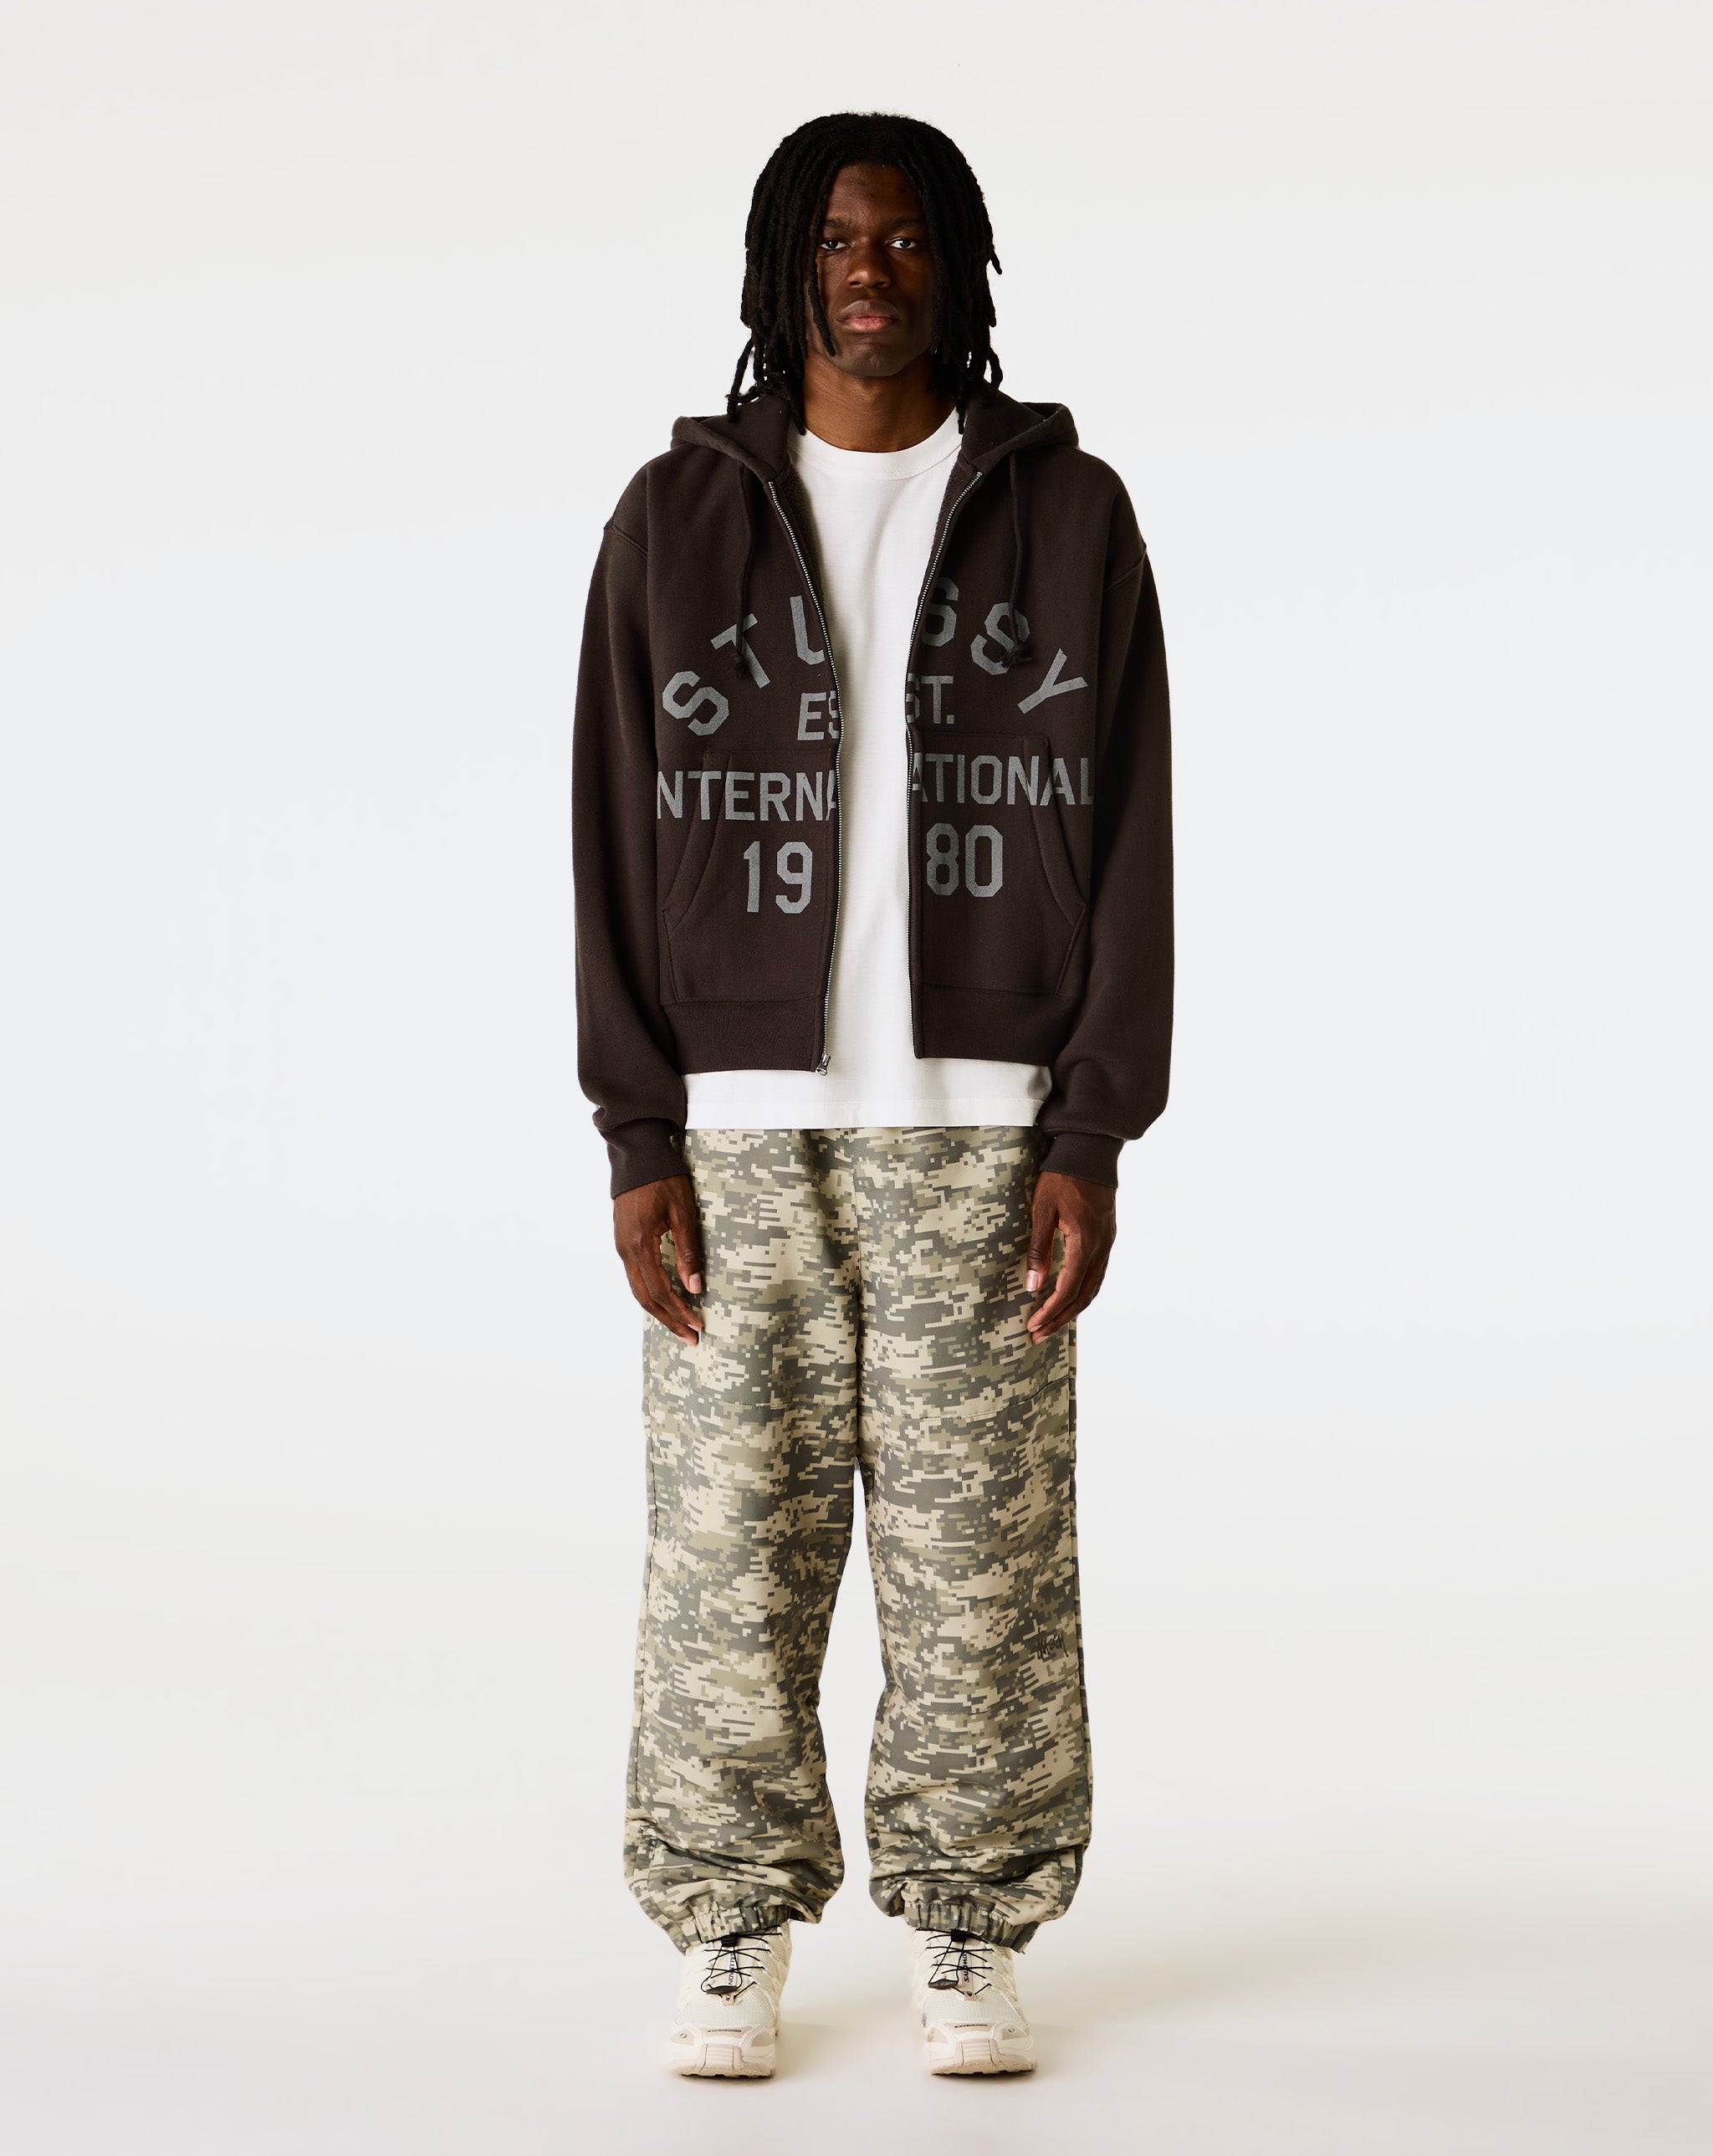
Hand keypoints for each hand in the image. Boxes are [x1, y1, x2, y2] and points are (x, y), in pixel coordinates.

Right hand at [613, 1173, 704, 1343]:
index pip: (659, 1290)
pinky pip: (635, 1276)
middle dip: (668, 1320)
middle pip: (644, 1298)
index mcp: (640, 1244)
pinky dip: (650, 1294)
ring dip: (659, 1310)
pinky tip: (665, 1300)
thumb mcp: (682, 1212)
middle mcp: (626, 1250)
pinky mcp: (623, 1241)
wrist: (637, 1155)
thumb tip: (694, 1287)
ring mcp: (621, 1246)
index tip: (698, 1325)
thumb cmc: (663, 1179)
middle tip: (691, 1338)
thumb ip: (687, 1251)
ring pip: (638, 1289)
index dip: (679, 1312)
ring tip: (680, 1325)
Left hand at [1024, 1171, 1116, 1341]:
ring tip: (1052, 1323)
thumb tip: (1032, 1285)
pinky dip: (1083, 1292)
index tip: (1033, 1325)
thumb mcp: (1042, 1211)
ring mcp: (1107, 1243)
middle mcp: (1101, 1248)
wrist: (1089, 1153)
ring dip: (1073, 1308)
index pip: (1068, 1288)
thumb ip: (1038, 1250)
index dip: (1050, 1311)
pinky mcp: (1106, 1238)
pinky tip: (1070, 1297)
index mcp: (1085, 1243)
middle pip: (1083, 1295)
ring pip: (1093, 1287)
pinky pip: (1097, 1274)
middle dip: (1060, 1318)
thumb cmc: (1062, 1178)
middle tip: (1038, 1334)